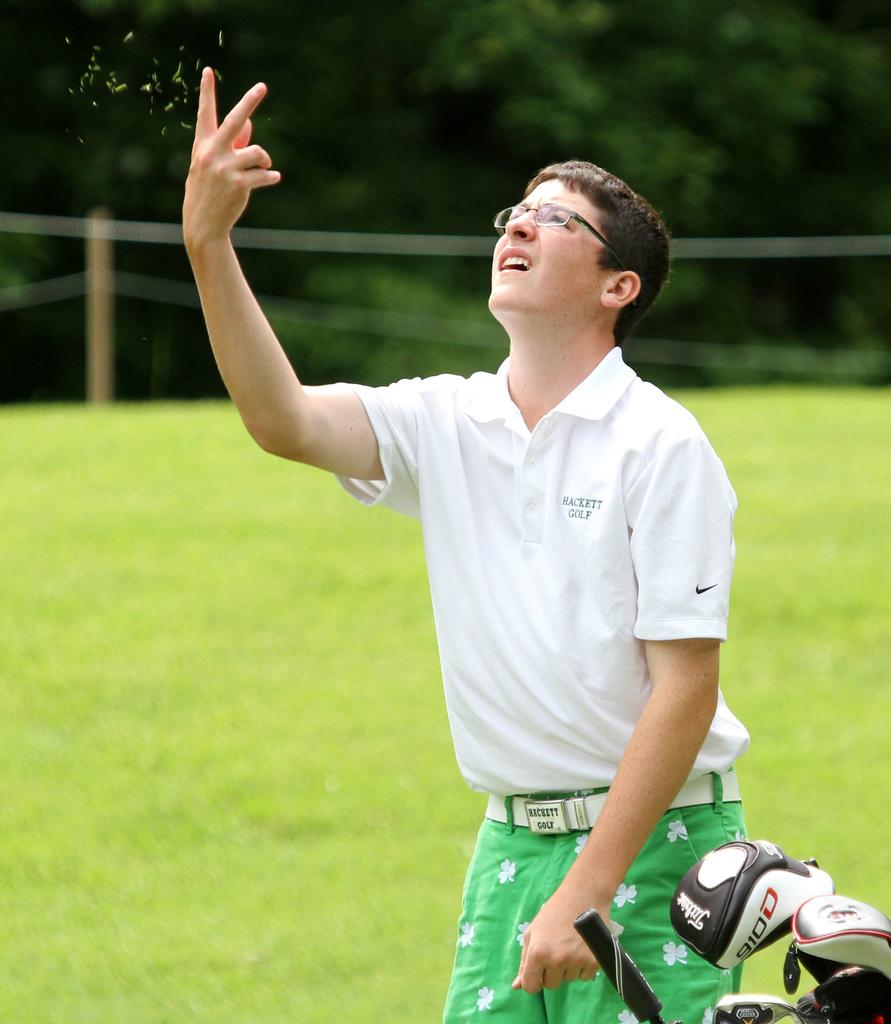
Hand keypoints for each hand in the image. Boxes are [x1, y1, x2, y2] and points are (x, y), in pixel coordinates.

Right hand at [183, 68, 280, 250]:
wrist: (203, 225)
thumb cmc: (208, 192)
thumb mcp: (211, 166)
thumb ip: (228, 145)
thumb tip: (248, 124)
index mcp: (202, 146)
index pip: (205, 114)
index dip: (206, 92)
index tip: (208, 71)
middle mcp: (212, 154)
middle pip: (234, 121)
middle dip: (249, 102)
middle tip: (262, 86)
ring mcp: (225, 169)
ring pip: (257, 152)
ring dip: (265, 160)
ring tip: (266, 167)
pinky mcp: (239, 185)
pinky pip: (263, 174)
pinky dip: (271, 176)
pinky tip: (273, 178)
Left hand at [512, 889, 601, 992]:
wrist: (582, 896)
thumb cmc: (553, 913)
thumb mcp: (533, 932)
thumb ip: (524, 960)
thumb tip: (516, 986)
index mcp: (537, 952)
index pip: (530, 987)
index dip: (532, 980)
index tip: (538, 971)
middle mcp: (556, 960)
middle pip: (550, 985)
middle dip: (551, 972)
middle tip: (555, 950)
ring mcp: (576, 961)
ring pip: (568, 980)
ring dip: (567, 969)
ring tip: (569, 945)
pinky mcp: (594, 962)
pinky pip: (584, 977)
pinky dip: (582, 967)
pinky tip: (581, 948)